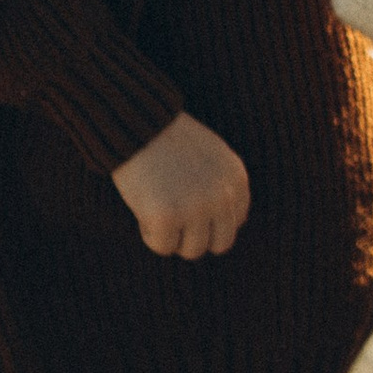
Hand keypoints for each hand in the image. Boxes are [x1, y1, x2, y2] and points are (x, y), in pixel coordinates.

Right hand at [114, 111, 251, 259]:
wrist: (136, 123)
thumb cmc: (168, 138)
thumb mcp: (211, 155)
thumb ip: (222, 187)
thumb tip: (226, 226)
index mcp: (236, 180)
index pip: (235, 223)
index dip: (209, 220)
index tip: (187, 204)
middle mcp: (222, 196)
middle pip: (219, 243)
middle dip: (195, 236)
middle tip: (174, 218)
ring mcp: (196, 208)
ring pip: (191, 250)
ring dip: (173, 236)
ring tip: (158, 209)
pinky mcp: (167, 217)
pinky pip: (162, 247)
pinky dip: (150, 234)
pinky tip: (144, 209)